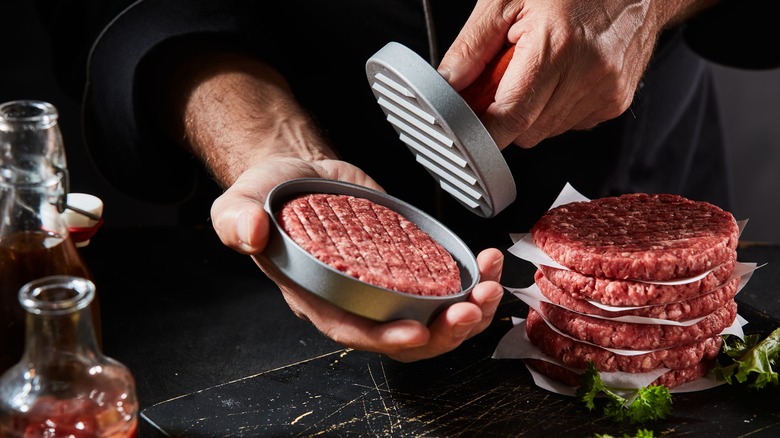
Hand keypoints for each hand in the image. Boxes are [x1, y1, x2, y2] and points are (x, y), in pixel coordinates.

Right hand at [210, 158, 504, 361]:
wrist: (299, 172)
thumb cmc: (270, 195)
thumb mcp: (242, 201)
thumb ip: (237, 219)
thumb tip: (250, 233)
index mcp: (318, 296)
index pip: (353, 330)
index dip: (385, 338)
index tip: (418, 331)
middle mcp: (357, 298)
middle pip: (404, 336)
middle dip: (443, 332)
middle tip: (470, 309)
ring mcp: (387, 281)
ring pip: (433, 316)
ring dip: (469, 311)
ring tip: (491, 287)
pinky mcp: (409, 259)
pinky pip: (445, 283)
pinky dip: (473, 278)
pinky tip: (487, 260)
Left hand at [438, 0, 710, 147]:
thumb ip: (472, 46)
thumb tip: (446, 83)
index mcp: (556, 46)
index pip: (507, 118)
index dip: (479, 128)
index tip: (463, 121)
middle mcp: (587, 74)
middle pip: (523, 131)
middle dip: (502, 112)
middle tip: (501, 77)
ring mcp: (605, 92)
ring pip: (544, 132)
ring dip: (529, 110)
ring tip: (535, 67)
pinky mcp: (615, 102)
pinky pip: (568, 124)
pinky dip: (554, 107)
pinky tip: (559, 75)